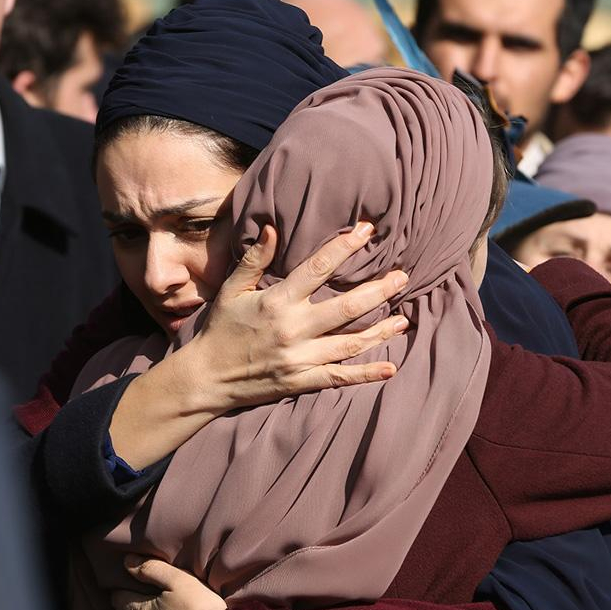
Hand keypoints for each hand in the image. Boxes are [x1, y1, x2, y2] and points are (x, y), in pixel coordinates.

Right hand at [109, 221, 408, 469]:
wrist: (206, 378)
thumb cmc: (220, 329)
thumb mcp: (231, 290)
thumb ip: (255, 260)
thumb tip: (273, 228)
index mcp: (277, 302)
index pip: (318, 269)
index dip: (345, 247)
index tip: (367, 230)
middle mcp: (293, 329)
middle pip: (347, 308)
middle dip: (378, 291)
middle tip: (403, 277)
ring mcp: (299, 358)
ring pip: (350, 343)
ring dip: (381, 331)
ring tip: (404, 319)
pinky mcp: (302, 381)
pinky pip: (340, 377)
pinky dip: (366, 374)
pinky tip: (390, 368)